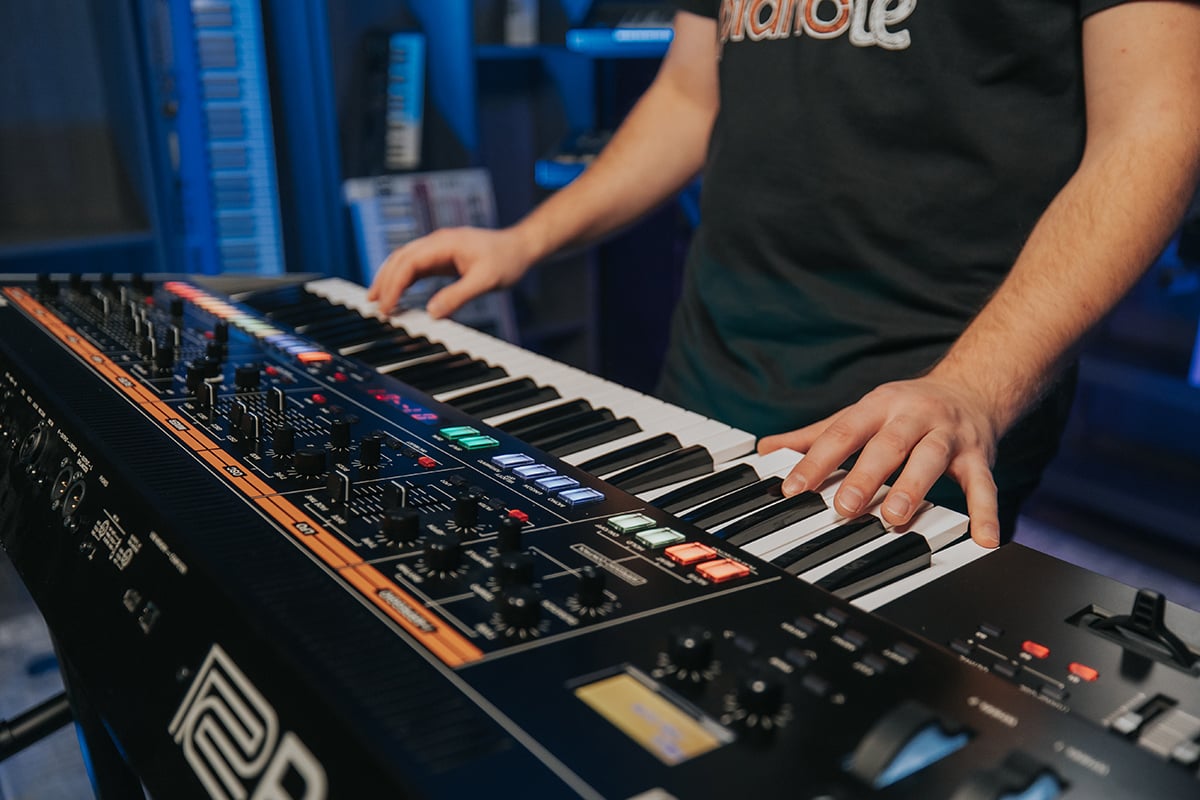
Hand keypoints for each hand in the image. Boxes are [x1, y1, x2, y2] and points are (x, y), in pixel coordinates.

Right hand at [366, 227, 533, 317]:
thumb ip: (458, 296)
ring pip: (405, 260)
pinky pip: (416, 266)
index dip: (394, 285)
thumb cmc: (507, 259)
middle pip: (400, 259)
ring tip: (378, 300)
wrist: (521, 247)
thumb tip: (432, 313)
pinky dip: (403, 279)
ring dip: (389, 278)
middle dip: (384, 281)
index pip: (409, 263)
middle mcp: (437, 242)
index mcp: (444, 243)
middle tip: (374, 305)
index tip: (388, 306)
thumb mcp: (485, 280)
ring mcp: (439, 248)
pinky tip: (398, 293)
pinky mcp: (443, 257)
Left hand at [757, 376, 1002, 547]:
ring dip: (913, 487)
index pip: (842, 433)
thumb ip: (817, 435)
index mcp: (878, 407)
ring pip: (931, 459)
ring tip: (895, 516)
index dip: (816, 460)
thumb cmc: (906, 410)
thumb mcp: (861, 415)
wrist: (972, 389)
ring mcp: (948, 436)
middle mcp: (913, 416)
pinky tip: (982, 540)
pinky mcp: (978, 457)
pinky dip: (985, 513)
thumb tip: (767, 449)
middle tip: (844, 506)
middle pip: (888, 444)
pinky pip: (984, 485)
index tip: (793, 489)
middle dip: (866, 475)